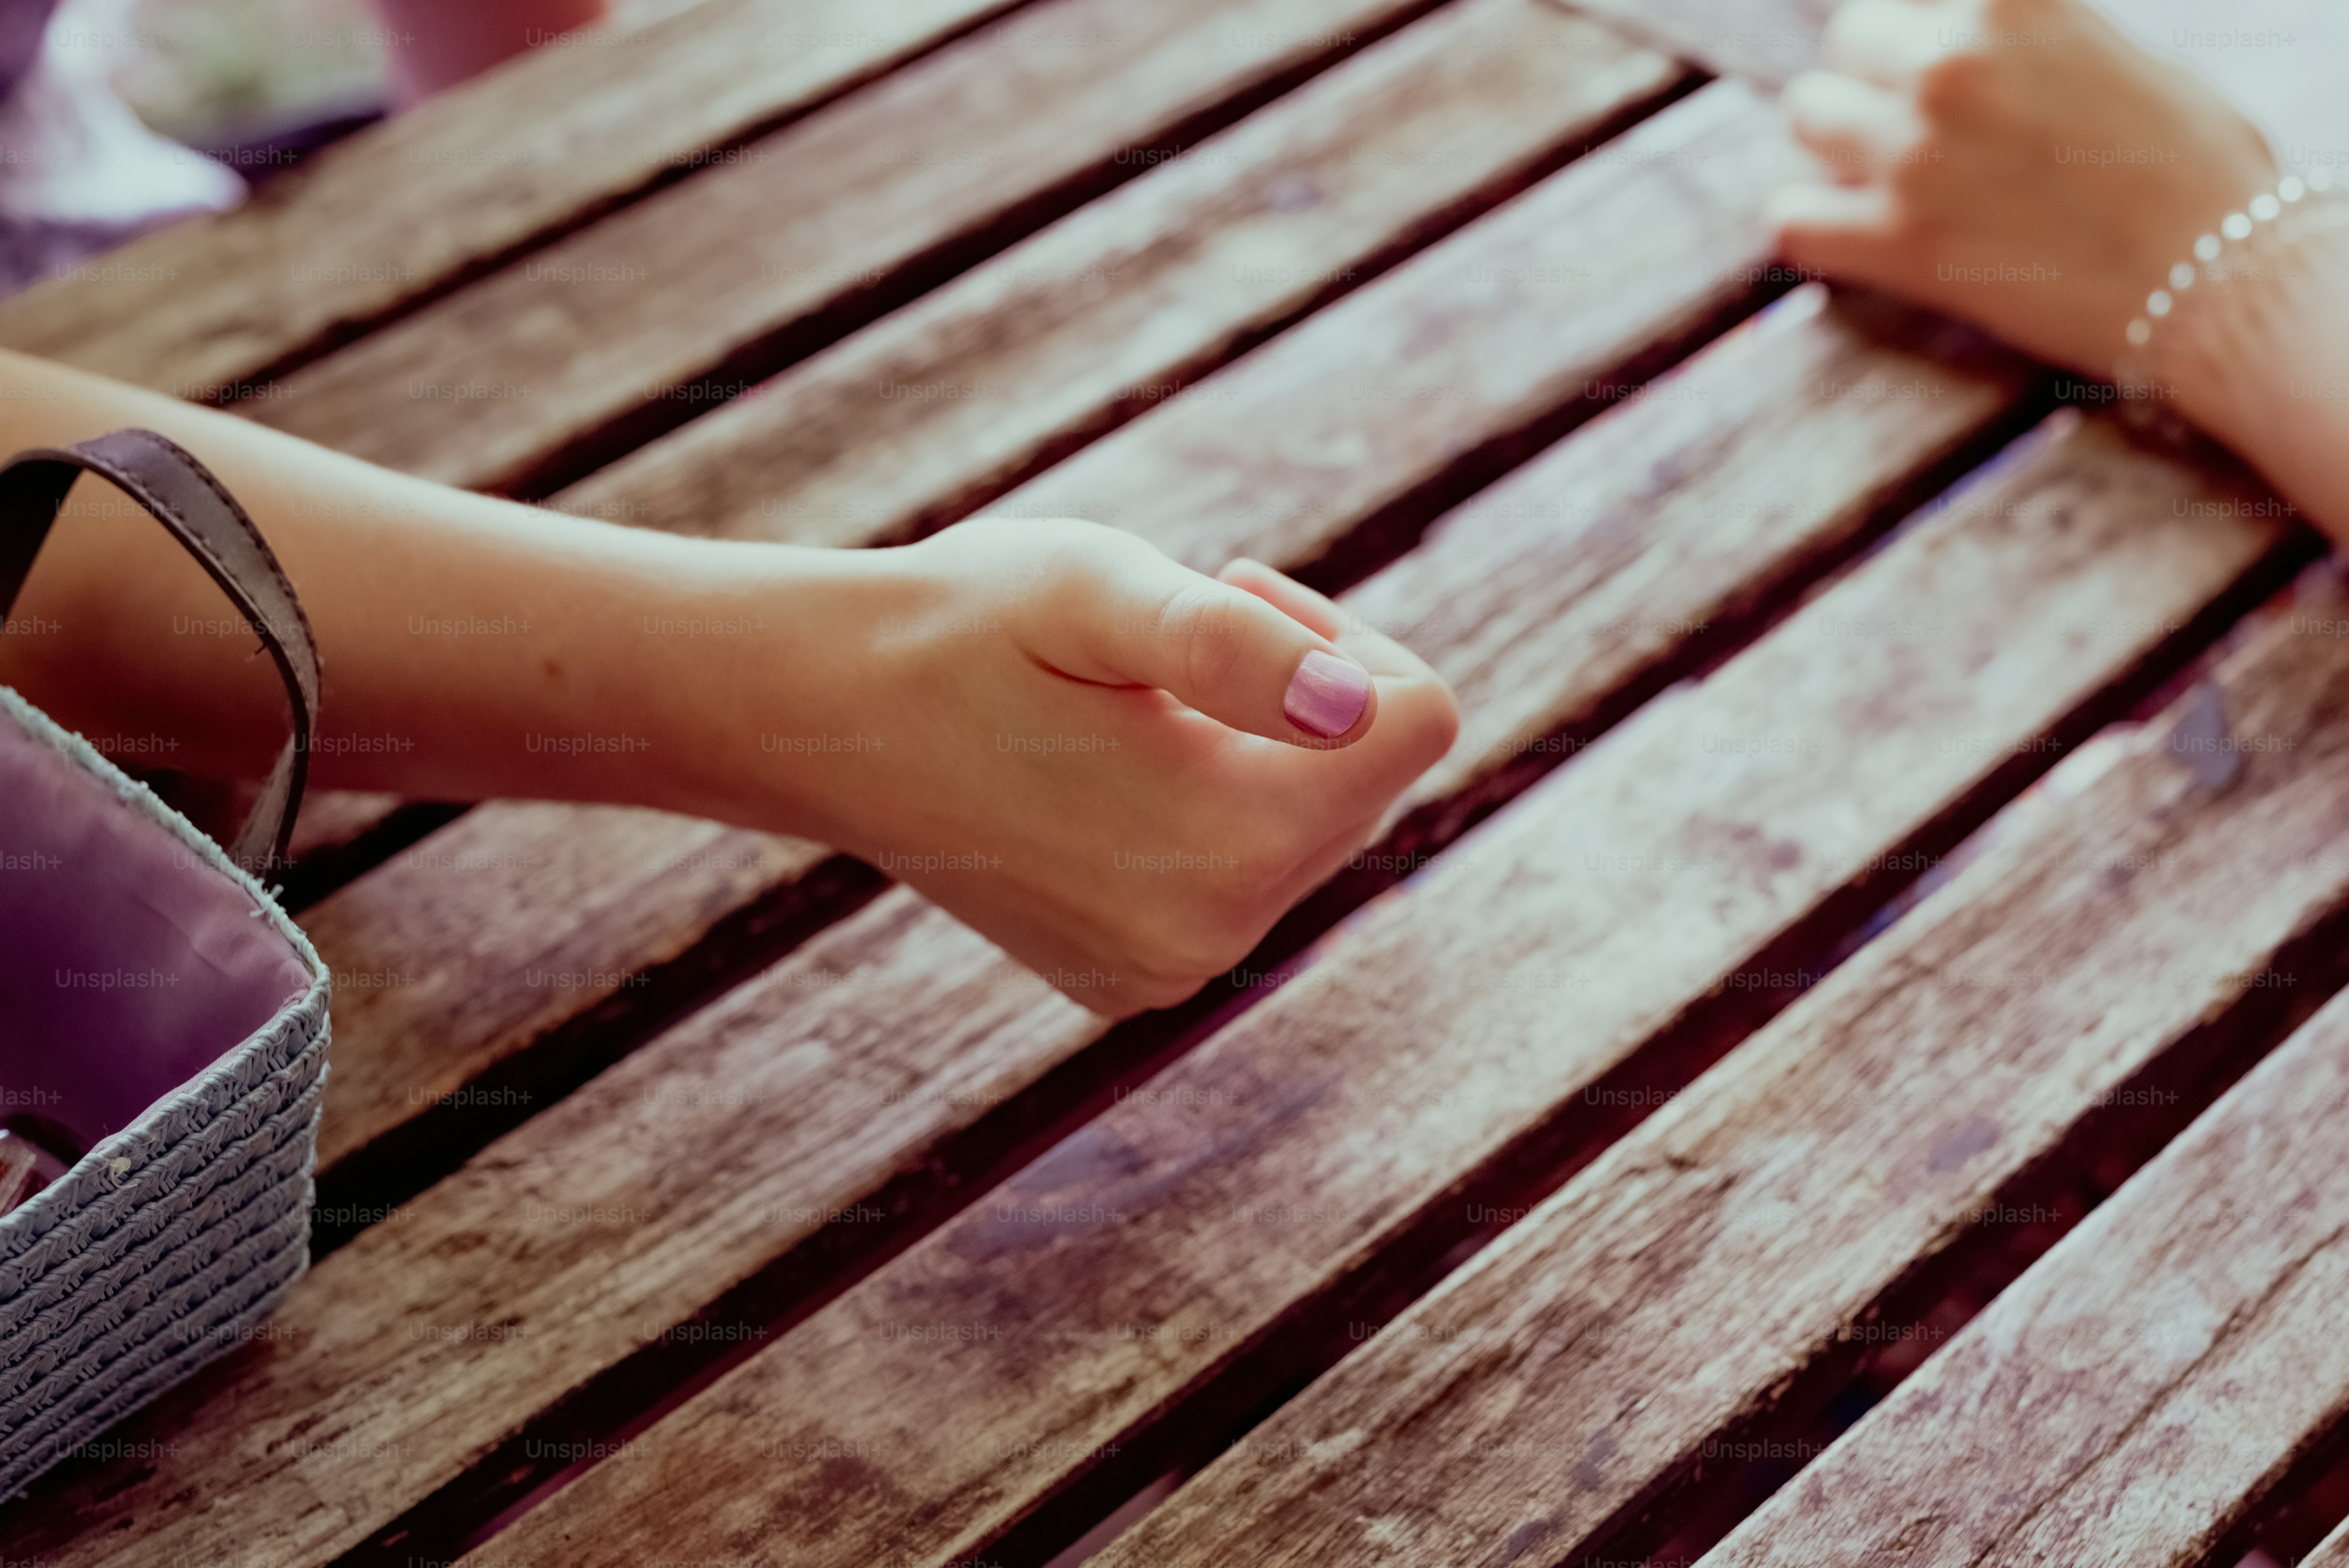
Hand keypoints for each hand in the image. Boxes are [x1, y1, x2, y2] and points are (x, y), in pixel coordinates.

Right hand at [751, 517, 1459, 1016]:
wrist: (832, 715)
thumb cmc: (964, 627)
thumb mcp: (1099, 593)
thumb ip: (1234, 644)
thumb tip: (1356, 707)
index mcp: (1227, 843)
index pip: (1418, 721)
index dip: (1347, 640)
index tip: (1233, 603)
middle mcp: (1209, 934)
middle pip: (1365, 783)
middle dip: (1300, 697)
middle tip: (1164, 650)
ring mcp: (1166, 968)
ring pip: (1305, 831)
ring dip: (1249, 752)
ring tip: (1127, 710)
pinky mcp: (1129, 975)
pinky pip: (1234, 880)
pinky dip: (1200, 812)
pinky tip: (1100, 771)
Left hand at [1768, 0, 2274, 379]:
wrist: (2216, 272)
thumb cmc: (2188, 162)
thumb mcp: (2106, 50)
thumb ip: (2024, 39)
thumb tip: (1970, 42)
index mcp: (2005, 1)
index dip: (1918, 24)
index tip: (1931, 54)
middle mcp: (1948, 66)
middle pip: (1849, 41)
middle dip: (1874, 74)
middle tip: (1913, 117)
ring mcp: (1913, 156)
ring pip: (1806, 115)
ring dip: (1837, 138)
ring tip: (1882, 166)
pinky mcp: (1898, 244)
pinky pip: (1789, 222)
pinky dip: (1808, 224)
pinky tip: (1845, 229)